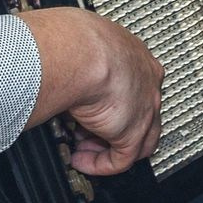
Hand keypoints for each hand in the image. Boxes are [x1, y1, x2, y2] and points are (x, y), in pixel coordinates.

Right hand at [17, 7, 162, 175]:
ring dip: (106, 146)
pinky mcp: (133, 133)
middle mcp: (146, 80)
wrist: (78, 52)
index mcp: (134, 54)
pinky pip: (120, 159)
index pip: (131, 84)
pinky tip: (80, 160)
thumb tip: (56, 65)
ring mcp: (145, 108)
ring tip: (79, 147)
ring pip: (136, 139)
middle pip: (138, 113)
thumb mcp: (79, 45)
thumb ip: (77, 60)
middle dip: (110, 125)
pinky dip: (99, 164)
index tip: (88, 106)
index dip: (109, 100)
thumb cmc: (71, 39)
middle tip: (83, 130)